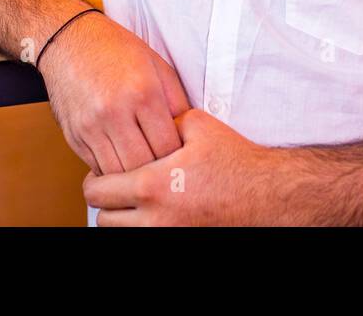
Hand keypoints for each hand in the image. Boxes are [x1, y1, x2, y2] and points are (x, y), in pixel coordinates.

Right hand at [37, 10, 189, 175]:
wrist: (69, 40)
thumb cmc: (116, 50)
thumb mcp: (157, 65)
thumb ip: (177, 102)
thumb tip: (189, 135)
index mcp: (142, 93)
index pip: (167, 146)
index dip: (178, 159)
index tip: (182, 159)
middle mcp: (115, 112)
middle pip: (143, 166)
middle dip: (157, 174)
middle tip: (165, 172)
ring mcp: (90, 127)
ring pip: (118, 174)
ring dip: (133, 178)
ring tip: (145, 173)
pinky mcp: (73, 136)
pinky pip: (97, 168)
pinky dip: (112, 172)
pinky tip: (122, 163)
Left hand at [84, 108, 280, 225]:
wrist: (266, 193)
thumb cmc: (235, 159)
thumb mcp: (197, 124)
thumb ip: (162, 121)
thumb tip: (141, 122)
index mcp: (152, 185)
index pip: (96, 190)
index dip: (95, 178)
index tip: (104, 171)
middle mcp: (155, 218)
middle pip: (103, 219)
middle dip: (106, 201)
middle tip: (117, 186)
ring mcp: (168, 235)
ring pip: (120, 235)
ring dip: (122, 218)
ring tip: (135, 201)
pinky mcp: (180, 241)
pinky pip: (144, 238)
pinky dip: (143, 226)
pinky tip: (156, 210)